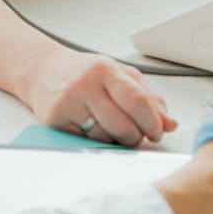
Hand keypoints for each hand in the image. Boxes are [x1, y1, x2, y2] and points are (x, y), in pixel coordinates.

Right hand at [23, 46, 177, 146]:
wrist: (42, 71)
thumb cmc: (85, 72)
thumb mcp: (119, 74)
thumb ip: (148, 97)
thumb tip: (170, 123)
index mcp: (104, 70)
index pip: (138, 102)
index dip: (153, 123)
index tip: (158, 130)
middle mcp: (85, 85)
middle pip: (125, 126)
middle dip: (137, 136)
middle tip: (136, 133)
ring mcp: (68, 104)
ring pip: (107, 139)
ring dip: (116, 140)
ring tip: (112, 127)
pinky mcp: (55, 122)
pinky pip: (87, 143)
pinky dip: (97, 142)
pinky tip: (94, 128)